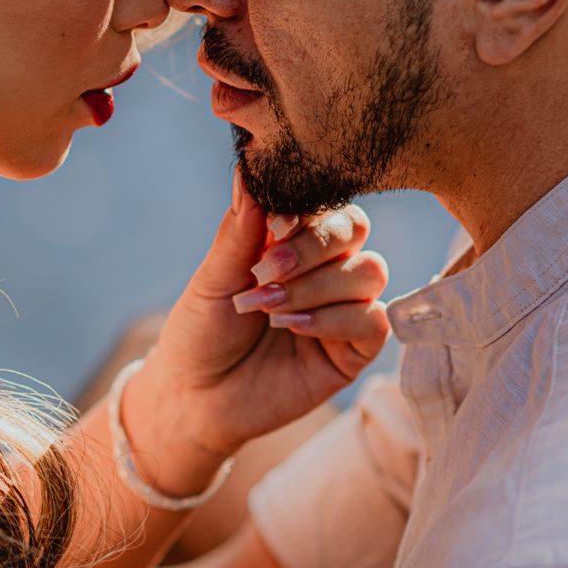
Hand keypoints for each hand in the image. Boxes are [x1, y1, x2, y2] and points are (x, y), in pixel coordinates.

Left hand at [124, 171, 388, 482]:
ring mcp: (343, 308)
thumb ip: (240, 230)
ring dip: (316, 285)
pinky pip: (373, 320)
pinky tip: (292, 327)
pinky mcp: (353, 351)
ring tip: (267, 305)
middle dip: (314, 245)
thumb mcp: (213, 277)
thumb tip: (247, 169)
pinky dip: (333, 319)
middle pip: (355, 230)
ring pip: (369, 272)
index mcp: (292, 241)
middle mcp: (324, 269)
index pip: (324, 204)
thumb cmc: (201, 332)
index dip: (306, 210)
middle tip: (266, 269)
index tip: (272, 222)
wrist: (194, 398)